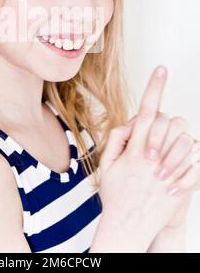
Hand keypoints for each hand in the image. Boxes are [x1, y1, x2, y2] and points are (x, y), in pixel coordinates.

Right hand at [97, 66, 192, 249]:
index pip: (146, 112)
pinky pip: (197, 161)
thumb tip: (131, 123)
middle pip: (168, 122)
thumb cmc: (115, 195)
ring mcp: (169, 172)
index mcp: (134, 151)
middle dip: (164, 120)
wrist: (128, 228)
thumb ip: (116, 139)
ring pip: (185, 139)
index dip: (154, 88)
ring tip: (164, 154)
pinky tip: (178, 166)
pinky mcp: (182, 185)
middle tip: (154, 136)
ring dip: (176, 140)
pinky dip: (191, 158)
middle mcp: (154, 159)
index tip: (161, 69)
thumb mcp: (105, 165)